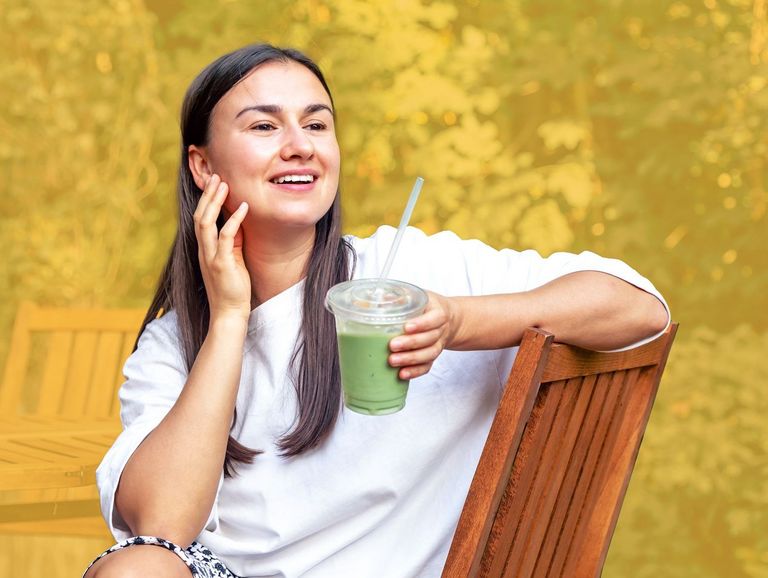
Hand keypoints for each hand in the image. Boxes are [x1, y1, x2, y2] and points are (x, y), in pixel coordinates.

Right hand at [193, 174, 251, 321]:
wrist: (229, 313)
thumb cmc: (232, 287)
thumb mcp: (232, 258)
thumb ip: (232, 240)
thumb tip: (237, 220)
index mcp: (205, 249)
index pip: (201, 219)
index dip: (206, 200)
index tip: (213, 182)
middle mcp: (204, 251)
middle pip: (199, 216)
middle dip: (207, 195)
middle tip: (216, 176)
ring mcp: (211, 257)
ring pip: (206, 223)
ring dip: (215, 202)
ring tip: (224, 184)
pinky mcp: (221, 264)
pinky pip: (226, 237)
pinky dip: (234, 220)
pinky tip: (243, 207)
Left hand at [388, 291, 457, 379]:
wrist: (448, 319)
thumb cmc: (428, 306)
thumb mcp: (419, 296)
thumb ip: (402, 297)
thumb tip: (379, 299)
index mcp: (439, 312)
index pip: (435, 319)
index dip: (422, 324)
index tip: (406, 327)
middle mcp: (441, 330)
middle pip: (430, 339)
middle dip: (411, 343)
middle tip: (392, 345)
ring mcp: (438, 345)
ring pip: (429, 354)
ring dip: (411, 359)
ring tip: (393, 361)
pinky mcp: (432, 356)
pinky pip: (427, 366)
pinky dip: (415, 372)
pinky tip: (402, 374)